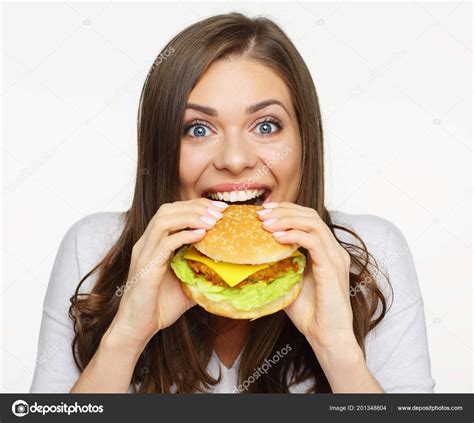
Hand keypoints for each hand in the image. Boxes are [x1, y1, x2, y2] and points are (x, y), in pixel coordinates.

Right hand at [107, 198, 227, 350]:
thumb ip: (200, 270)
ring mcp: (144, 253)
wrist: (137, 328)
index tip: (220, 210)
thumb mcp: (187, 283)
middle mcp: (146, 243)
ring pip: (164, 220)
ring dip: (191, 217)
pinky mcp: (146, 267)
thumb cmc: (159, 306)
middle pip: (168, 209)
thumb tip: (226, 266)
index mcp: (153, 243)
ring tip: (213, 221)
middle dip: (196, 207)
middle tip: (220, 211)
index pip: (173, 212)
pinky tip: (202, 235)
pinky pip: (164, 243)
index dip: (196, 206)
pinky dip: (184, 236)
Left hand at [257, 202, 355, 350]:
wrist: (326, 336)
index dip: (286, 210)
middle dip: (284, 210)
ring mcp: (335, 257)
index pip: (308, 218)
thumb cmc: (309, 313)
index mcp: (326, 251)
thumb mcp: (289, 281)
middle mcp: (334, 250)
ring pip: (313, 223)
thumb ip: (279, 265)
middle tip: (261, 213)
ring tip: (265, 223)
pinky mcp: (331, 268)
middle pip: (310, 215)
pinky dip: (294, 235)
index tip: (263, 211)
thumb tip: (255, 254)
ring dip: (286, 219)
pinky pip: (314, 241)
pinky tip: (276, 237)